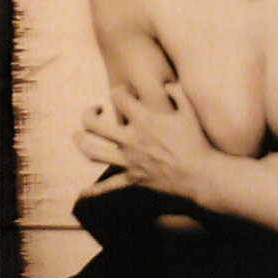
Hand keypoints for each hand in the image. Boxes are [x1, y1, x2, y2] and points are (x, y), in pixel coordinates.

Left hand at [74, 82, 213, 199]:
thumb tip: (167, 84)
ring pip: (92, 151)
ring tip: (78, 137)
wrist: (199, 174)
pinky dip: (93, 190)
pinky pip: (108, 186)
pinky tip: (81, 192)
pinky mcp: (132, 178)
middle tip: (93, 110)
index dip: (117, 91)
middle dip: (87, 114)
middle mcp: (130, 139)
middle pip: (93, 124)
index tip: (122, 92)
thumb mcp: (190, 111)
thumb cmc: (196, 141)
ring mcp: (128, 160)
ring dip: (81, 143)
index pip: (117, 97)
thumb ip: (177, 92)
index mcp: (143, 120)